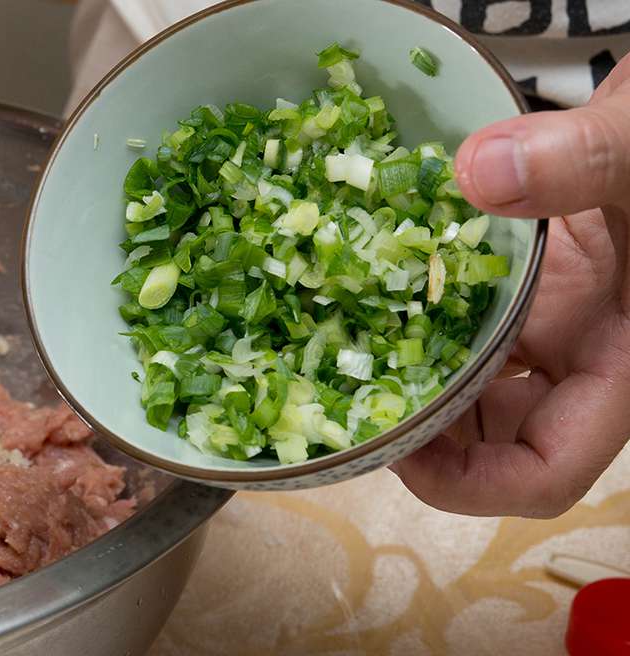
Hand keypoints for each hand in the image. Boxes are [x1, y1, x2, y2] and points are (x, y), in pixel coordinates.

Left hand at [391, 53, 629, 517]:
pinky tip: (365, 297)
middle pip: (492, 443)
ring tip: (342, 353)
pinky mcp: (522, 292)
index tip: (395, 451)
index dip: (469, 484)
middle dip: (421, 438)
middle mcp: (580, 358)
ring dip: (411, 383)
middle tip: (346, 400)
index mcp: (621, 362)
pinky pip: (462, 328)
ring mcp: (548, 327)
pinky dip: (417, 324)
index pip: (546, 471)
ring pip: (470, 390)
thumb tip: (480, 173)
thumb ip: (583, 158)